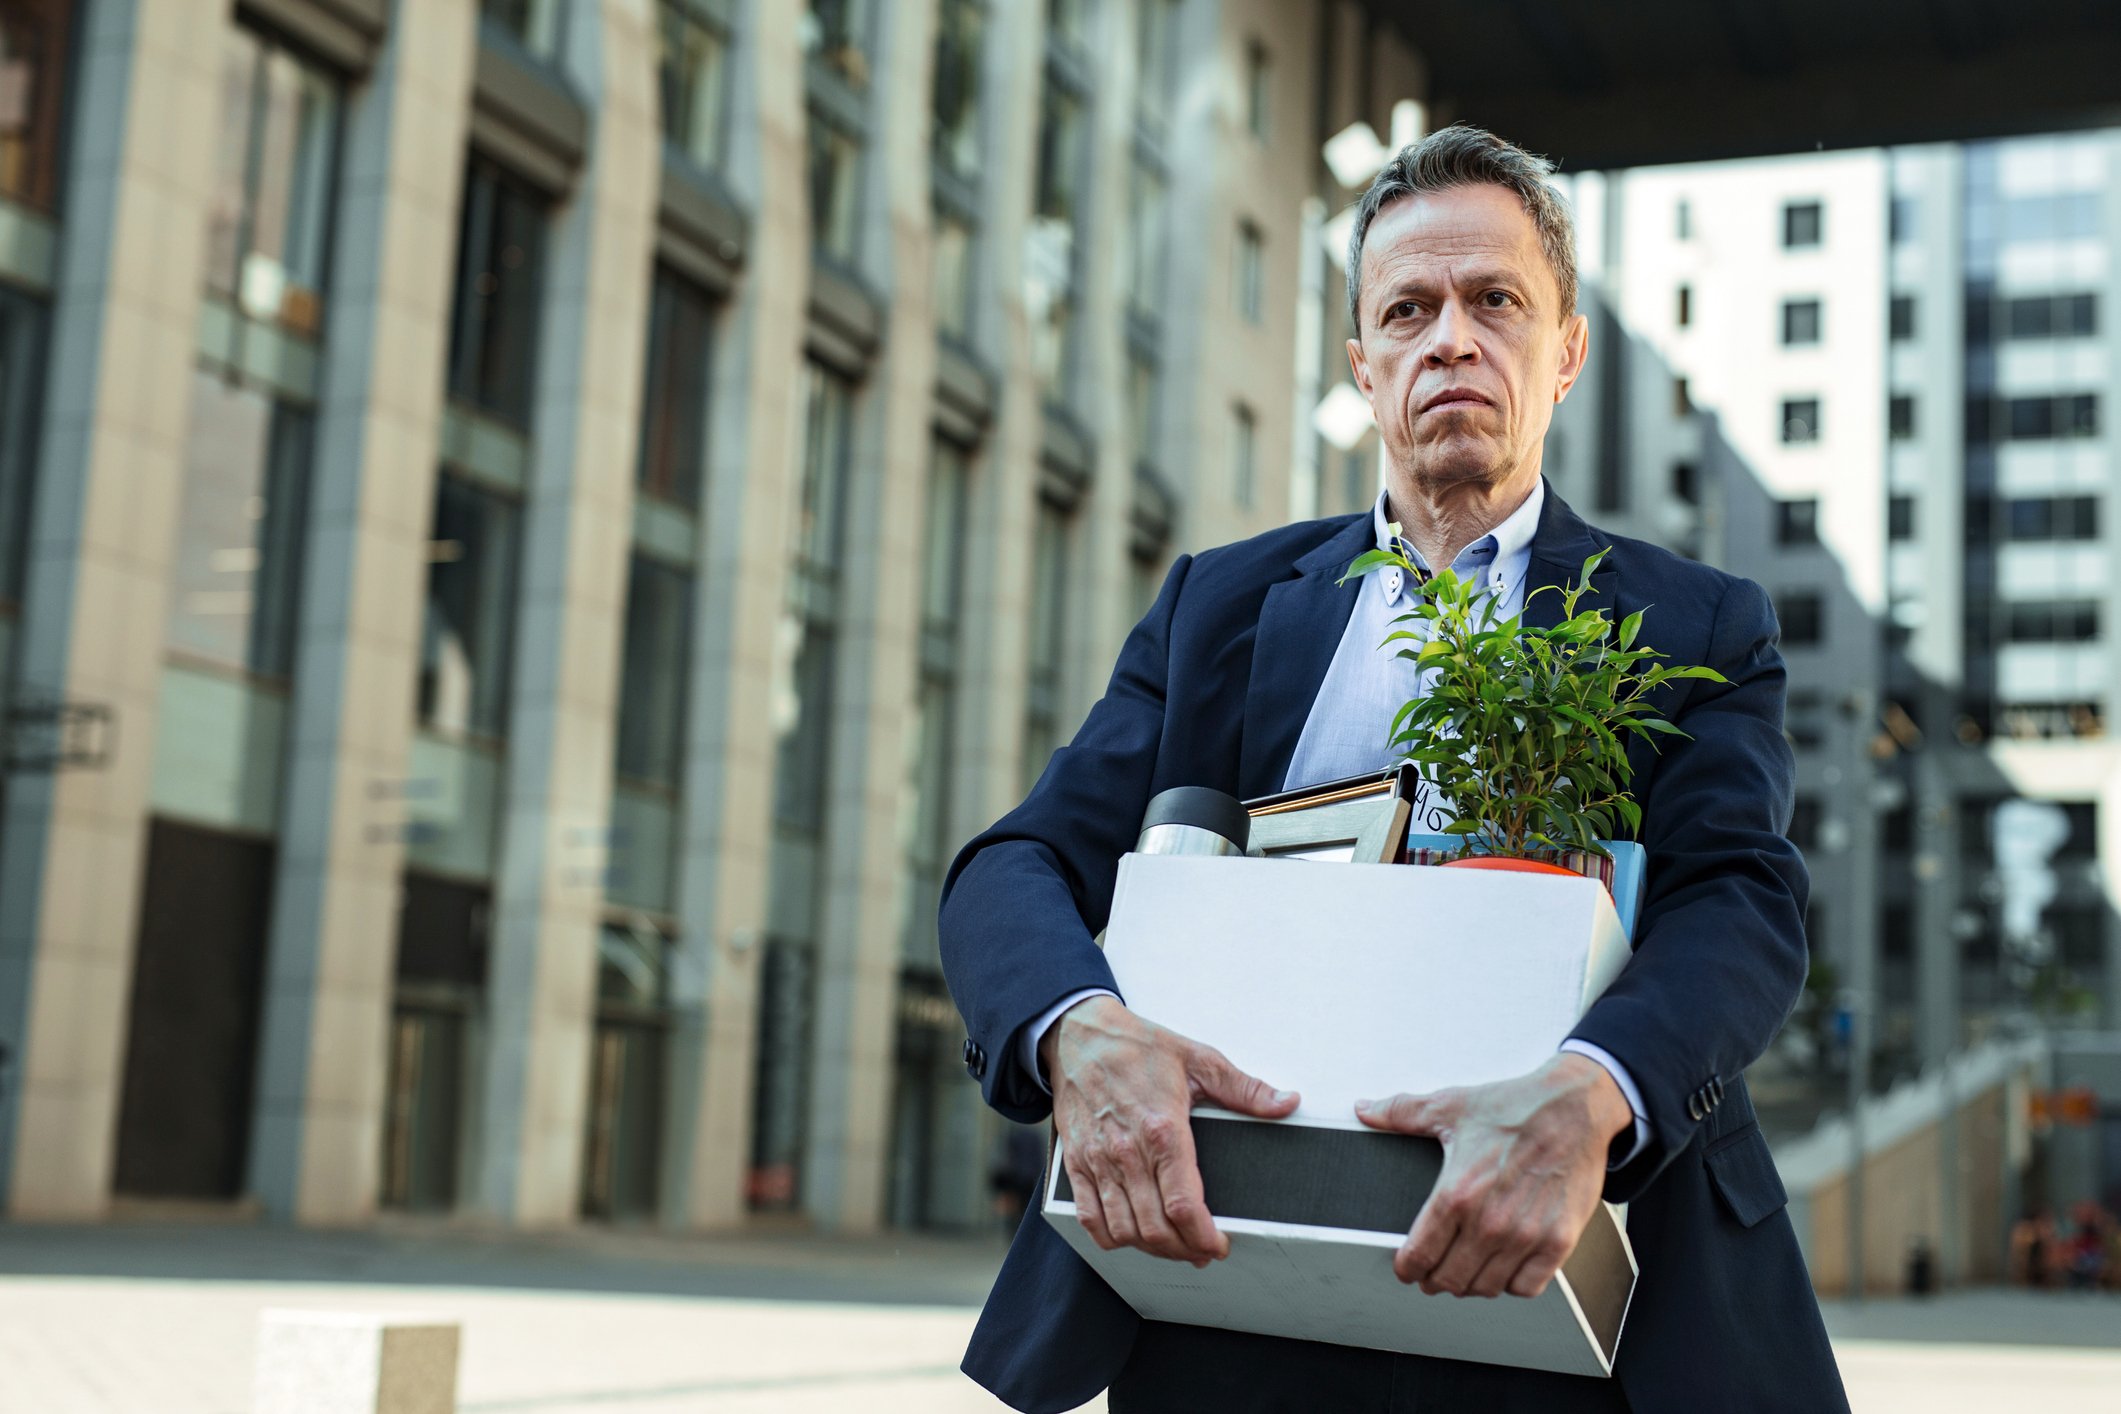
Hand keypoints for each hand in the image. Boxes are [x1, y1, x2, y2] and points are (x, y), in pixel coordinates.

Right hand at [1043, 995, 1297, 1265]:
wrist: (1079, 1034)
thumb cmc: (1136, 1046)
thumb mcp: (1199, 1059)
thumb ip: (1245, 1089)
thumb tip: (1285, 1102)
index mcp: (1163, 1129)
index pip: (1183, 1205)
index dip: (1205, 1237)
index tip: (1219, 1244)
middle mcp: (1128, 1151)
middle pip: (1155, 1228)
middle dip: (1185, 1250)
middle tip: (1202, 1250)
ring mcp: (1098, 1160)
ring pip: (1124, 1230)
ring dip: (1152, 1248)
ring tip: (1174, 1245)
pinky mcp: (1076, 1163)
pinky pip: (1089, 1218)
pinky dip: (1110, 1238)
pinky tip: (1131, 1235)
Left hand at [1356, 1054, 1630, 1298]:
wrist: (1573, 1107)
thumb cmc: (1515, 1107)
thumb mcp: (1450, 1107)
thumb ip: (1401, 1113)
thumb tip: (1366, 1110)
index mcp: (1456, 1193)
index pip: (1419, 1255)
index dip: (1407, 1269)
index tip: (1407, 1269)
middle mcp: (1489, 1221)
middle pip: (1450, 1280)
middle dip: (1435, 1280)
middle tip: (1434, 1273)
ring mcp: (1526, 1235)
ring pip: (1487, 1287)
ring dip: (1472, 1284)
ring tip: (1468, 1270)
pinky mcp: (1559, 1241)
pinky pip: (1528, 1286)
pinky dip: (1513, 1284)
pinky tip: (1506, 1268)